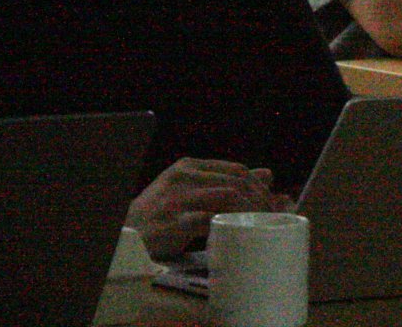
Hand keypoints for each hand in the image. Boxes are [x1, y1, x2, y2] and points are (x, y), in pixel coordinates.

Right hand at [126, 159, 286, 259]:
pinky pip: (210, 220)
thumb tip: (267, 175)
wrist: (127, 232)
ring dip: (249, 212)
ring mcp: (179, 198)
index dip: (259, 187)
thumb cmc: (162, 212)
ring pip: (227, 197)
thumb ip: (225, 181)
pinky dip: (229, 226)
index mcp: (190, 166)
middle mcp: (185, 176)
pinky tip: (238, 235)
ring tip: (261, 226)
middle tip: (274, 218)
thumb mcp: (192, 189)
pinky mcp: (174, 221)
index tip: (274, 204)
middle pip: (236, 183)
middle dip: (260, 201)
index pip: (236, 170)